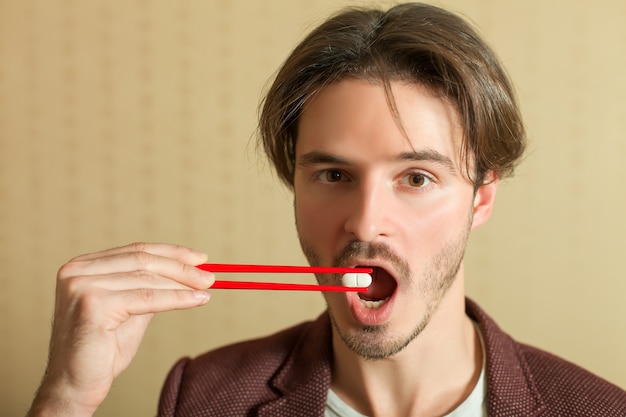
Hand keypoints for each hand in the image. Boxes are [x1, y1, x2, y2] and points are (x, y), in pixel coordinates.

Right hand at [27, 243, 213, 416]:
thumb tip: (188, 272)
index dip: (172, 252)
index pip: (136, 250)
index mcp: (83, 266)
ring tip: (206, 289)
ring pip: (146, 279)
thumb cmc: (103, 350)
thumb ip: (149, 288)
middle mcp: (78, 271)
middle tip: (210, 276)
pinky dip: (176, 298)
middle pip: (142, 260)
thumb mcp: (130, 309)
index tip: (200, 258)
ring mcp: (81, 285)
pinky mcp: (92, 304)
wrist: (76, 385)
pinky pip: (145, 298)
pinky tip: (196, 300)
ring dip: (182, 284)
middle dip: (181, 267)